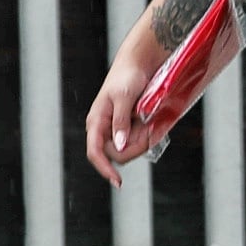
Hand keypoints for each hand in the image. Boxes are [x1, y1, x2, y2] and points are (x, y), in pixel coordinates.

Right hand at [84, 53, 155, 185]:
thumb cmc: (127, 77)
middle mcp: (103, 128)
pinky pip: (135, 141)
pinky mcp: (126, 127)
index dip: (104, 169)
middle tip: (149, 131)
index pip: (95, 152)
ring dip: (141, 142)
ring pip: (127, 150)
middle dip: (133, 149)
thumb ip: (120, 122)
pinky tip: (150, 124)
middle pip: (115, 154)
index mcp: (96, 122)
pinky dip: (144, 137)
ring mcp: (115, 129)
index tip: (118, 182)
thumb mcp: (124, 98)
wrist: (138, 64)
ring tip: (149, 123)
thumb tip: (118, 145)